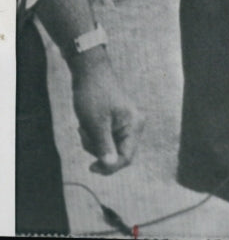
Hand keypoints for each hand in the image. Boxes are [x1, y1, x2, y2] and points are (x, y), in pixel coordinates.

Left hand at [71, 51, 143, 174]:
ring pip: (109, 148)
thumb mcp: (96, 124)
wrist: (90, 72)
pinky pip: (106, 139)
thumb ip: (105, 146)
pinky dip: (94, 137)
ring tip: (84, 127)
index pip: (126, 158)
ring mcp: (126, 124)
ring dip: (93, 142)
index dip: (109, 167)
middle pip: (117, 154)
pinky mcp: (117, 123)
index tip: (90, 167)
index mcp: (134, 125)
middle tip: (84, 134)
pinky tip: (87, 125)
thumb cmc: (94, 95)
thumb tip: (111, 165)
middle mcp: (134, 125)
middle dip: (97, 149)